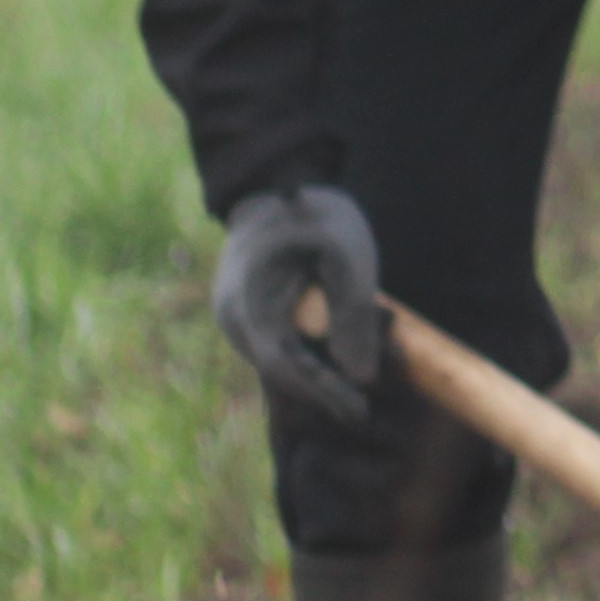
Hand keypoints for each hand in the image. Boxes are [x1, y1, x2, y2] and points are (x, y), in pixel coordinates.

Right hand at [211, 186, 388, 426]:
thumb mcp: (345, 254)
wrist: (276, 190)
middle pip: (280, 371)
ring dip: (317, 379)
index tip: (360, 408)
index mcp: (247, 303)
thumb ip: (352, 313)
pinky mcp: (252, 318)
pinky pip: (280, 348)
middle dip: (323, 392)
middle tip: (365, 410)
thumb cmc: (313, 217)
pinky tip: (341, 368)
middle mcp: (234, 320)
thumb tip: (362, 376)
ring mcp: (238, 320)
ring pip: (280, 362)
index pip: (284, 364)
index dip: (323, 391)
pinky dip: (309, 360)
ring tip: (358, 394)